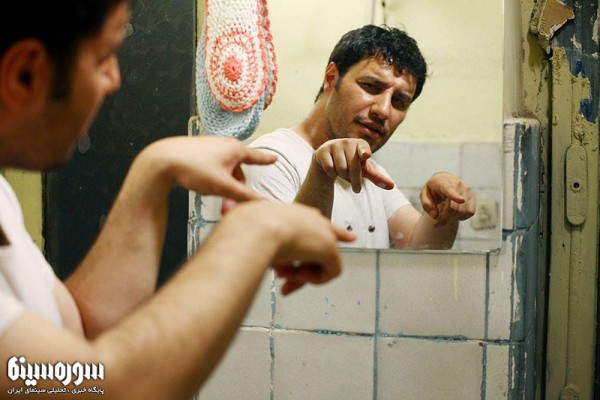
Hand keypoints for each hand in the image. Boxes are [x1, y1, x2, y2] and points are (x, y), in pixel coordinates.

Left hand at [140, 136, 276, 201]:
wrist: (161, 160)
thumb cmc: (194, 169)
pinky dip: (213, 180)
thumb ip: (245, 196)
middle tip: (227, 206)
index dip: (266, 160)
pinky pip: (214, 169)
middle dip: (235, 189)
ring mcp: (211, 147)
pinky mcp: (199, 152)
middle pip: (239, 171)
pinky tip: (201, 185)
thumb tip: (266, 204)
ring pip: (225, 171)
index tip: (275, 158)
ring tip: (211, 194)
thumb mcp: (223, 186)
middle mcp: (225, 145)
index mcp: (235, 149)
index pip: (256, 156)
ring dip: (223, 186)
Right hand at [224, 201, 355, 294]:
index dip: (334, 232)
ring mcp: (323, 231)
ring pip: (321, 261)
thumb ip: (248, 233)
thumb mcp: (243, 229)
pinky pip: (329, 272)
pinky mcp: (331, 248)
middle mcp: (311, 218)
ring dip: (301, 274)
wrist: (253, 229)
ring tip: (280, 274)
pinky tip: (295, 274)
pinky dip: (312, 279)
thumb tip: (227, 213)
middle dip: (302, 268)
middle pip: (320, 245)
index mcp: (292, 212)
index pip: (316, 221)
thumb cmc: (241, 229)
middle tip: (283, 284)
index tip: (351, 238)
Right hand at [313, 138, 393, 192]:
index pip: (363, 148)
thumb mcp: (364, 172)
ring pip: (341, 169)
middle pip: (353, 166)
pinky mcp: (322, 151)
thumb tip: (392, 186)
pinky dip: (332, 174)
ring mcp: (333, 145)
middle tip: (357, 190)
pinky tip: (332, 171)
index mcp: (360, 144)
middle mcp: (347, 142)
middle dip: (355, 180)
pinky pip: (329, 168)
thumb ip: (377, 178)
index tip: (365, 155)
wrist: (328, 162)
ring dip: (342, 176)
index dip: (364, 152)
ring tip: (342, 173)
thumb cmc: (350, 165)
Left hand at [419, 172, 475, 225]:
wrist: (444, 180)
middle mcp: (458, 184)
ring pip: (462, 211)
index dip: (455, 196)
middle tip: (437, 223)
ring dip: (453, 217)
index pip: (449, 190)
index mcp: (443, 182)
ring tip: (446, 212)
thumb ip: (427, 205)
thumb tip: (435, 216)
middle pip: (453, 208)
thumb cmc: (433, 189)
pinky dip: (462, 216)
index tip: (461, 200)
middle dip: (444, 219)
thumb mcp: (424, 195)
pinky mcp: (473, 196)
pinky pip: (470, 212)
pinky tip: (456, 212)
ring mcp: (467, 189)